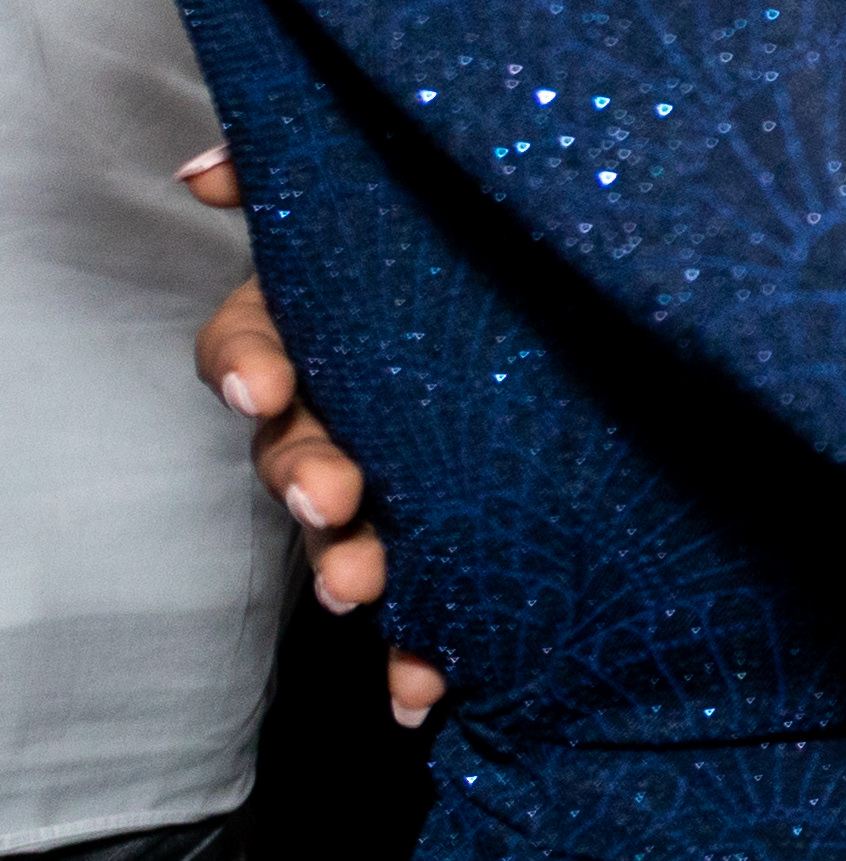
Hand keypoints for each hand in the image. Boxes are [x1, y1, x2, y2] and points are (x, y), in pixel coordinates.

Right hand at [180, 152, 445, 730]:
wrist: (620, 306)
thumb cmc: (498, 244)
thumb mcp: (428, 193)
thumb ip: (335, 170)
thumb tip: (210, 171)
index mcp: (331, 324)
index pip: (253, 342)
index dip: (248, 364)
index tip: (265, 387)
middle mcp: (348, 407)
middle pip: (292, 449)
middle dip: (304, 478)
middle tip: (335, 500)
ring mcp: (398, 479)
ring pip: (344, 534)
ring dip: (348, 567)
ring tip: (368, 590)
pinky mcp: (456, 538)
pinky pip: (423, 605)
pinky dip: (416, 652)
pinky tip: (425, 690)